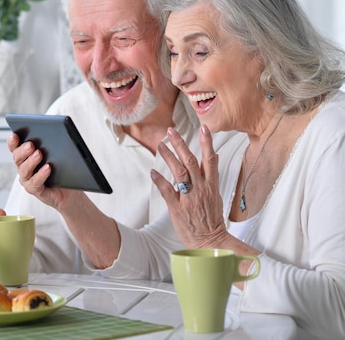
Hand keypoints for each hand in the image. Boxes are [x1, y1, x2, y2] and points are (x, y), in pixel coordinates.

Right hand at [7, 133, 77, 210]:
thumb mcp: (59, 152)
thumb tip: (54, 131)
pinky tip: (48, 167)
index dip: (12, 141)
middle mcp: (23, 167)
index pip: (15, 147)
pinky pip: (35, 183)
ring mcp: (28, 180)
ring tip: (39, 154)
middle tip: (30, 145)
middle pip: (17, 158)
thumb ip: (52, 143)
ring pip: (24, 170)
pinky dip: (41, 175)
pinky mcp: (36, 190)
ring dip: (31, 161)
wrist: (71, 189)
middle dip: (23, 150)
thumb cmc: (63, 168)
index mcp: (25, 156)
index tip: (14, 135)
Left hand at [150, 125, 228, 247]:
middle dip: (181, 144)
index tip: (204, 128)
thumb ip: (211, 174)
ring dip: (169, 157)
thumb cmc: (211, 217)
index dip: (207, 143)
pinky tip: (153, 172)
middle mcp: (201, 189)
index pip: (210, 160)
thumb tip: (213, 155)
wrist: (210, 241)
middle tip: (172, 131)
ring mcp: (189, 198)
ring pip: (178, 173)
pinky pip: (167, 191)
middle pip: (190, 162)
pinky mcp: (177, 208)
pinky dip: (160, 180)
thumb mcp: (216, 193)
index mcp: (211, 185)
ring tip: (161, 145)